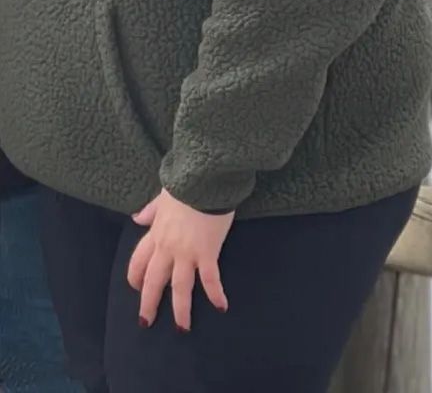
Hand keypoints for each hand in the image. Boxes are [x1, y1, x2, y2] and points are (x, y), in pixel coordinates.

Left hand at [127, 189, 233, 331]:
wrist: (206, 178)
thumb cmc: (186, 183)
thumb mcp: (163, 196)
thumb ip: (150, 210)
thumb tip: (136, 218)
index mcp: (156, 234)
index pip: (139, 262)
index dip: (135, 277)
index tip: (136, 287)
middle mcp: (167, 248)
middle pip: (153, 282)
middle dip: (149, 304)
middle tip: (146, 322)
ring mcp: (187, 252)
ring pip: (179, 288)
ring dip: (180, 310)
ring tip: (182, 328)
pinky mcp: (207, 252)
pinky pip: (210, 278)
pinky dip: (215, 294)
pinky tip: (221, 306)